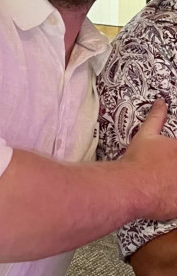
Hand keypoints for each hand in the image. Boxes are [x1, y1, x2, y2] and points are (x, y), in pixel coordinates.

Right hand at [122, 99, 176, 220]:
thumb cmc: (138, 161)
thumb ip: (156, 117)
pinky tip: (168, 194)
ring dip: (174, 181)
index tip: (172, 157)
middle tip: (168, 170)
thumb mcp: (147, 134)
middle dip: (174, 167)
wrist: (129, 185)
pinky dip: (174, 198)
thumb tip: (160, 103)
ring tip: (167, 181)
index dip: (175, 153)